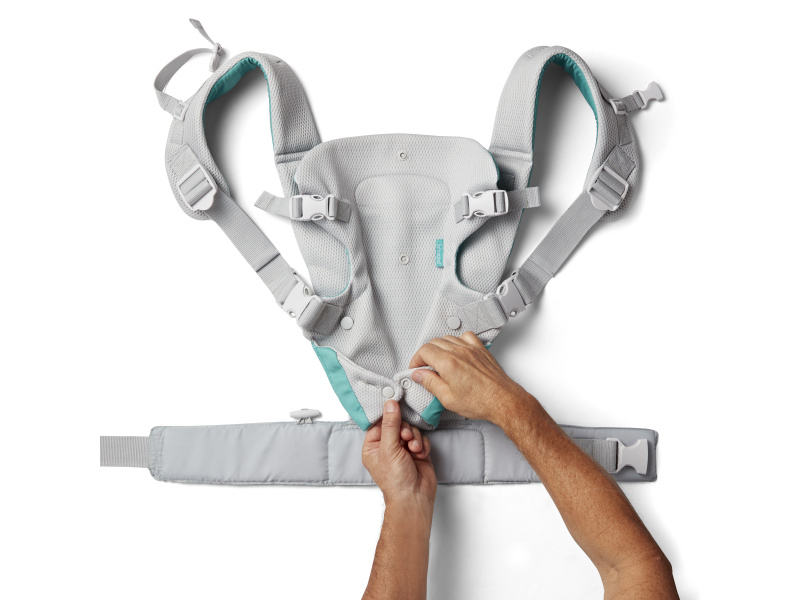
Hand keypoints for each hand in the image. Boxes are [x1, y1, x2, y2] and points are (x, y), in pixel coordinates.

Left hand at [362, 400, 436, 508]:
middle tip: (405, 437)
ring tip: (413, 449)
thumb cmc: (396, 480)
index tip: (395, 404)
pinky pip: (422, 438)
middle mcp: (387, 446)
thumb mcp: (389, 448)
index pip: (379, 423)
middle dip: (404, 430)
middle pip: (397, 424)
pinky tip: (420, 454)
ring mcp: (403, 449)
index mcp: (373, 446)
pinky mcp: (417, 452)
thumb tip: (390, 403)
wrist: (414, 497)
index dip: (388, 415)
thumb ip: (390, 424)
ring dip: (415, 438)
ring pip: (411, 430)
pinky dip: (422, 445)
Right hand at [409, 331, 529, 424]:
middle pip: (434, 342)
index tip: (416, 368)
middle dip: (425, 354)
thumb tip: (419, 375)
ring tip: (439, 361)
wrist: (502, 400)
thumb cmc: (480, 401)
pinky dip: (457, 341)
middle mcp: (459, 352)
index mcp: (448, 363)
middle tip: (425, 367)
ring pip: (448, 338)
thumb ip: (430, 383)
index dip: (416, 359)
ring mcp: (471, 349)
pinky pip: (465, 336)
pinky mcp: (481, 350)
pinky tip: (457, 350)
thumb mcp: (448, 398)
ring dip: (439, 347)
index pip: (424, 351)